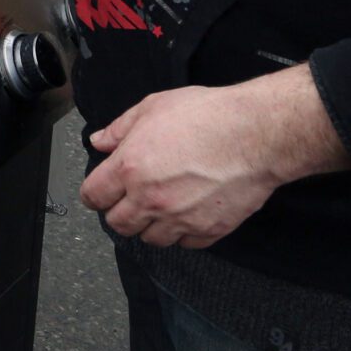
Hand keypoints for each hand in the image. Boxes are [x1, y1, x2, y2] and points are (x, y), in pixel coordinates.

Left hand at [79, 66, 350, 248]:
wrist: (256, 134)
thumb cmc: (208, 115)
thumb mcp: (153, 107)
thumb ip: (119, 128)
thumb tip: (100, 142)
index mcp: (130, 168)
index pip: (94, 196)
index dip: (95, 192)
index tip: (101, 190)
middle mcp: (150, 199)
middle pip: (118, 224)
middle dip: (120, 212)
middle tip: (132, 198)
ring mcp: (180, 219)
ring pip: (151, 239)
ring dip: (151, 225)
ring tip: (162, 206)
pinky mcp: (208, 229)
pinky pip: (186, 243)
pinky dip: (184, 232)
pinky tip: (189, 212)